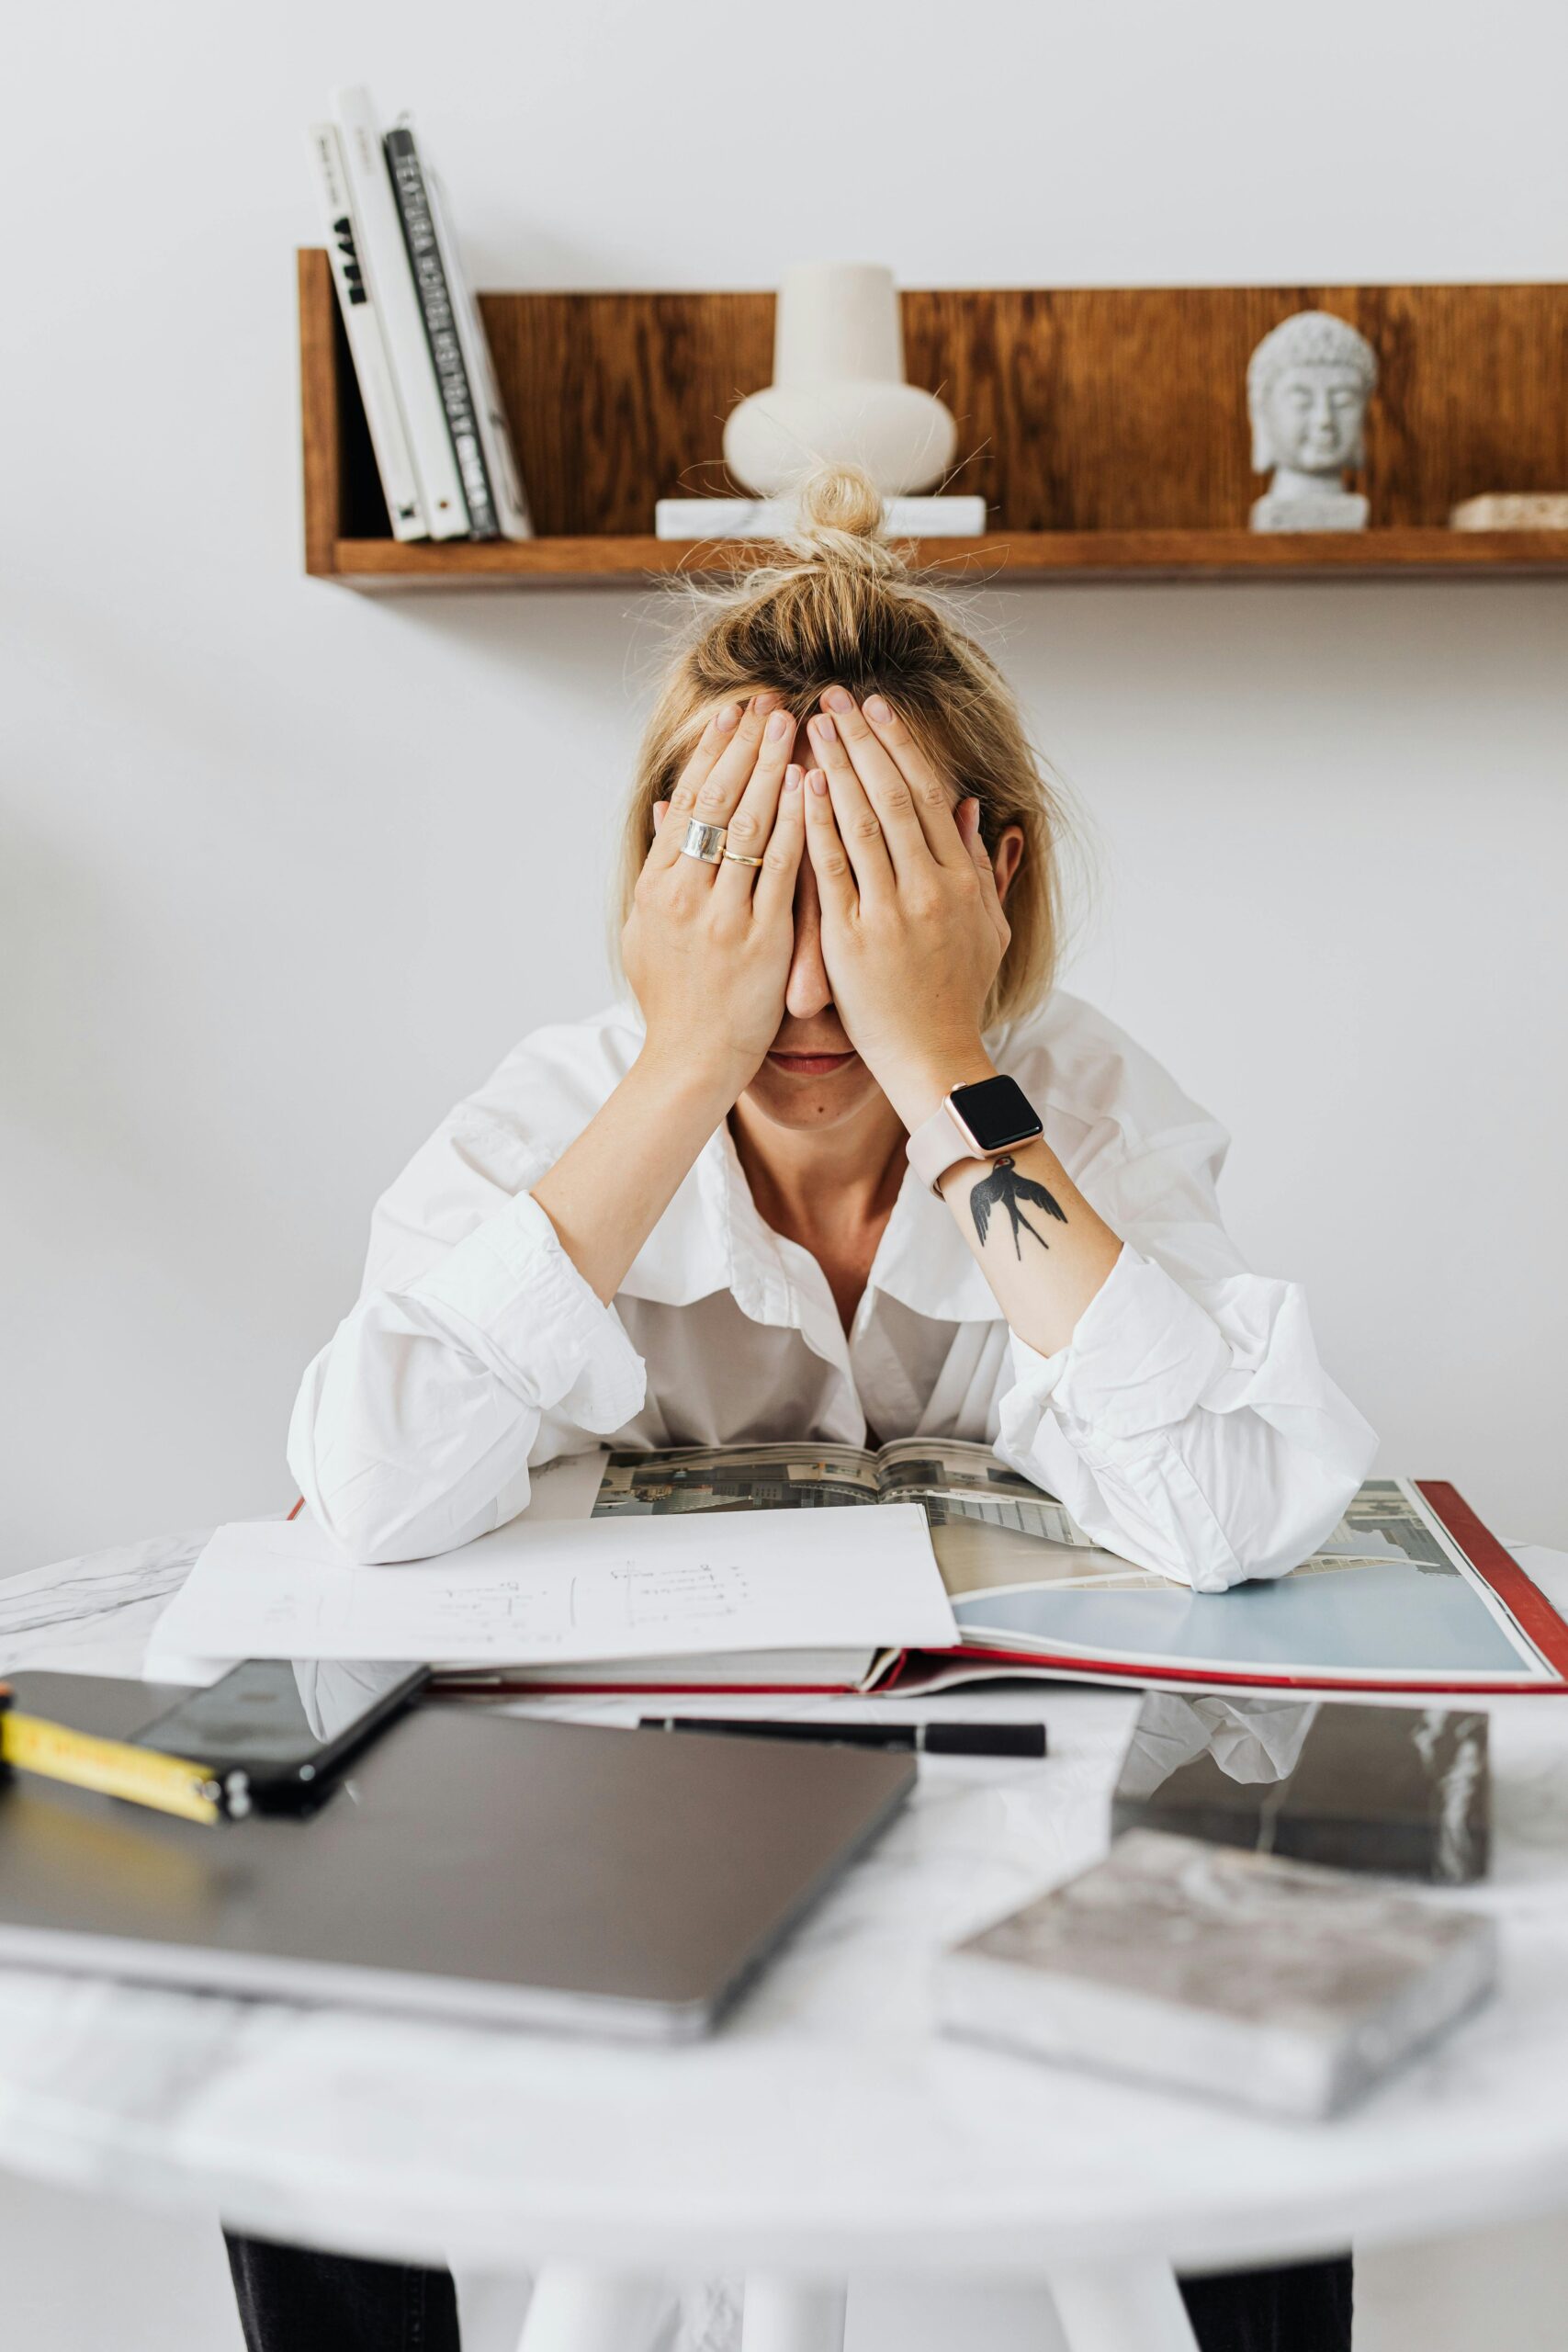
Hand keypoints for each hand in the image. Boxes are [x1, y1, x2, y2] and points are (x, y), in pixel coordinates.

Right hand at [621, 693, 805, 1101]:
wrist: (693, 1058)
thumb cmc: (676, 997)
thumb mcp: (647, 928)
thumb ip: (659, 865)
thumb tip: (664, 807)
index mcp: (658, 885)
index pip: (688, 802)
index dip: (711, 753)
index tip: (733, 714)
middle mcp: (686, 892)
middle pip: (718, 801)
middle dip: (744, 746)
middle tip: (768, 702)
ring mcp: (722, 914)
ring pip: (750, 825)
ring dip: (772, 768)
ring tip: (794, 725)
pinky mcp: (760, 937)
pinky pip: (783, 868)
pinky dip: (797, 823)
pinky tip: (812, 787)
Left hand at [802, 689, 1009, 1126]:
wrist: (935, 1059)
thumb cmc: (956, 997)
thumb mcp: (987, 929)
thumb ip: (982, 868)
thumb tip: (975, 811)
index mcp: (960, 881)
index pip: (929, 795)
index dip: (900, 746)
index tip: (878, 709)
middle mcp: (929, 889)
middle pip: (894, 796)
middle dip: (862, 740)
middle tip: (835, 697)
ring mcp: (890, 912)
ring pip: (861, 822)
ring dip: (835, 767)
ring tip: (810, 725)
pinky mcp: (852, 939)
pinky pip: (829, 870)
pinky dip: (816, 824)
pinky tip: (801, 787)